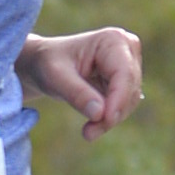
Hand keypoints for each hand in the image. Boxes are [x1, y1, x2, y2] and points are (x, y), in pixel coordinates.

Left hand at [21, 27, 143, 140]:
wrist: (44, 62)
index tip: (106, 121)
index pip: (124, 74)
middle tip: (88, 134)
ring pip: (130, 100)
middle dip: (111, 114)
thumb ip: (77, 94)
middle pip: (129, 89)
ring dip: (110, 120)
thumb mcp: (55, 77)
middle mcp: (127, 49)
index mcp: (113, 40)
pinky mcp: (126, 80)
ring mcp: (130, 64)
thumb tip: (100, 114)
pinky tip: (92, 127)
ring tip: (88, 132)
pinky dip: (109, 118)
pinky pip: (124, 105)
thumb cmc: (47, 64)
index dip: (118, 100)